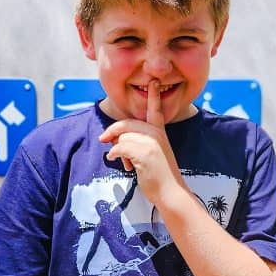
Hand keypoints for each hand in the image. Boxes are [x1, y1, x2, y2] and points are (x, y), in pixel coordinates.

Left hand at [99, 79, 184, 205]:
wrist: (171, 192)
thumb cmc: (160, 176)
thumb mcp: (152, 154)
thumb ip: (139, 142)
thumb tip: (115, 140)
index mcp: (160, 132)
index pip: (155, 110)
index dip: (154, 96)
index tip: (153, 82)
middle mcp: (157, 134)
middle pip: (127, 124)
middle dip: (113, 132)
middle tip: (103, 140)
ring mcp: (151, 143)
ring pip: (122, 137)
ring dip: (117, 150)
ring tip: (124, 163)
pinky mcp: (144, 153)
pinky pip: (120, 147)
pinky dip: (115, 154)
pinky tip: (118, 161)